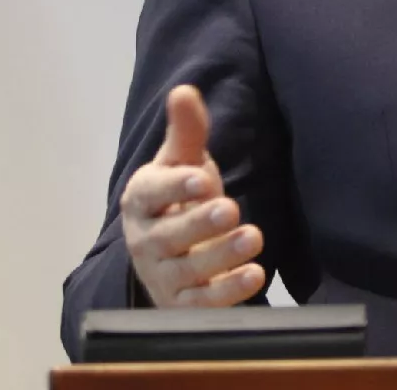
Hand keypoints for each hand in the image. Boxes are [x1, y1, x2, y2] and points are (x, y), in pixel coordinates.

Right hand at [120, 85, 265, 306]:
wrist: (172, 254)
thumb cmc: (179, 199)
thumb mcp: (182, 163)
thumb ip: (186, 131)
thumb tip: (184, 91)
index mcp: (141, 201)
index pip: (151, 194)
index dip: (174, 187)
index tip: (201, 178)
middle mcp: (145, 241)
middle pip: (169, 236)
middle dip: (199, 223)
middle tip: (230, 208)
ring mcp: (162, 276)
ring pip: (188, 271)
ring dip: (221, 255)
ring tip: (255, 236)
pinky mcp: (182, 305)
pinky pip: (203, 304)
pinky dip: (228, 292)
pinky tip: (255, 274)